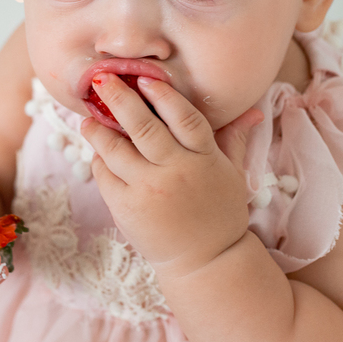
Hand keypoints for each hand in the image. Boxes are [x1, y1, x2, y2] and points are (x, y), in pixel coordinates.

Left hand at [79, 73, 262, 280]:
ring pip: (115, 149)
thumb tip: (253, 112)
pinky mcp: (127, 208)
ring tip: (89, 119)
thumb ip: (234, 139)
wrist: (206, 262)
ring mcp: (149, 190)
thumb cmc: (218, 214)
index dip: (163, 94)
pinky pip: (105, 175)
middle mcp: (175, 171)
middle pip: (142, 126)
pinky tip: (98, 153)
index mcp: (203, 158)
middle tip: (101, 79)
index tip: (144, 79)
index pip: (183, 117)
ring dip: (98, 130)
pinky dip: (99, 161)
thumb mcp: (232, 174)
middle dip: (118, 98)